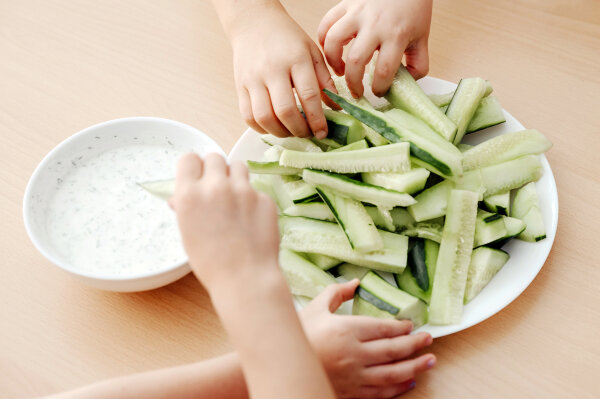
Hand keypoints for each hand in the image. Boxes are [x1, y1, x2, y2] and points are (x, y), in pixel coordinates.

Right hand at [171, 153, 279, 289]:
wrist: (245, 278)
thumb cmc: (211, 262)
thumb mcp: (188, 233)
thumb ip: (186, 207)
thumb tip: (181, 197)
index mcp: (190, 195)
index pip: (189, 159)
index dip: (193, 168)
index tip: (197, 176)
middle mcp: (216, 187)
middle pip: (214, 157)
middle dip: (214, 169)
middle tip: (216, 186)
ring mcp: (244, 191)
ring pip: (238, 166)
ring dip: (235, 177)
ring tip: (235, 198)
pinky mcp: (265, 198)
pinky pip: (256, 189)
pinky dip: (252, 199)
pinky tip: (251, 219)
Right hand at [229, 3, 335, 138]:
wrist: (254, 23)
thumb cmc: (287, 39)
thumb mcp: (312, 52)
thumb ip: (325, 80)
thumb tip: (336, 107)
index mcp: (296, 59)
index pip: (309, 96)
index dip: (317, 120)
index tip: (323, 132)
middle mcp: (272, 70)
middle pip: (285, 111)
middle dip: (299, 130)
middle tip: (308, 133)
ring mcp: (253, 79)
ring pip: (264, 117)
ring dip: (280, 132)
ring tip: (291, 131)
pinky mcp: (240, 86)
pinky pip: (248, 116)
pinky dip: (262, 128)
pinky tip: (273, 126)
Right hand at [300, 280, 435, 397]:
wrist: (281, 365)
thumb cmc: (299, 334)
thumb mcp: (316, 308)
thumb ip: (337, 293)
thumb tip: (355, 282)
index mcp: (346, 330)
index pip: (383, 329)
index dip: (401, 328)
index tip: (411, 326)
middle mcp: (353, 354)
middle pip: (393, 350)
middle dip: (415, 345)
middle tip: (428, 340)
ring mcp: (353, 376)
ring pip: (392, 373)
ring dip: (414, 367)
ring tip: (429, 361)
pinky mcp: (350, 392)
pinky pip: (380, 392)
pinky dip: (397, 388)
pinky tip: (409, 382)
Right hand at [318, 0, 432, 96]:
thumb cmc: (412, 9)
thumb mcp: (422, 37)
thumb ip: (418, 63)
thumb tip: (405, 84)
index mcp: (396, 35)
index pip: (384, 71)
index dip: (379, 88)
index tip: (378, 92)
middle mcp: (375, 25)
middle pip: (356, 61)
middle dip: (353, 84)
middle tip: (356, 91)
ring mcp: (357, 13)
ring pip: (334, 42)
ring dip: (333, 62)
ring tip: (340, 70)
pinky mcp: (346, 4)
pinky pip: (326, 24)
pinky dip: (323, 40)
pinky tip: (331, 50)